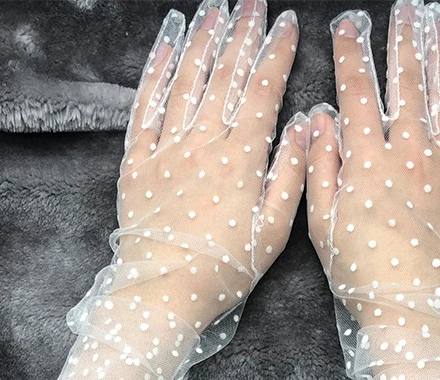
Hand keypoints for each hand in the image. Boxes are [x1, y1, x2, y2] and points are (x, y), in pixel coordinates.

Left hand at [115, 0, 307, 329]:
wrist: (164, 290)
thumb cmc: (224, 268)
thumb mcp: (273, 230)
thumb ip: (290, 174)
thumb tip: (302, 126)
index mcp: (241, 159)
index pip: (262, 91)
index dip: (276, 54)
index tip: (287, 25)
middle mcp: (203, 142)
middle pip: (224, 76)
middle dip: (241, 33)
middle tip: (252, 3)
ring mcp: (167, 148)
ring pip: (186, 80)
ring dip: (202, 40)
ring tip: (214, 10)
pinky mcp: (138, 161)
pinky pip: (146, 104)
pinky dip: (156, 69)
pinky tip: (167, 44)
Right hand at [306, 1, 439, 324]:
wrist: (414, 312)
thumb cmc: (362, 275)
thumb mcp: (323, 225)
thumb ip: (321, 166)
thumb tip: (319, 117)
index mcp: (367, 163)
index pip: (357, 92)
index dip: (351, 54)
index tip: (348, 26)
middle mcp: (410, 153)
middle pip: (407, 81)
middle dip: (402, 38)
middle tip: (403, 8)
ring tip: (435, 18)